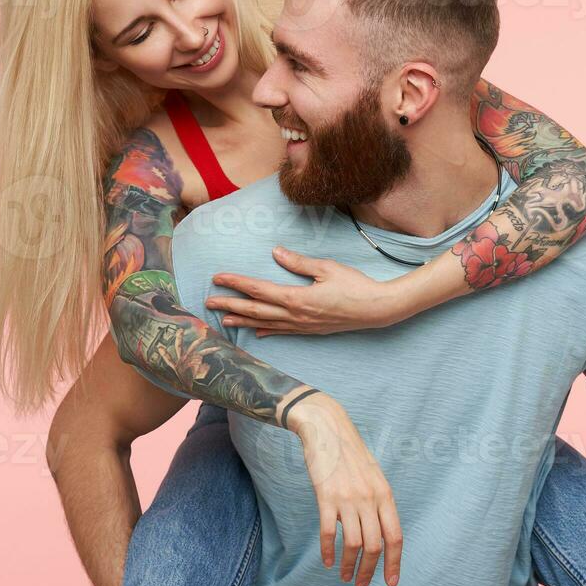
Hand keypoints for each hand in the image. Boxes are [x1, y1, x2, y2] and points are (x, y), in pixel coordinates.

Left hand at [207, 247, 405, 335]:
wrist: (377, 309)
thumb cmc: (355, 285)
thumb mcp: (327, 268)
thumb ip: (298, 262)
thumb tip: (275, 252)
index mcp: (296, 298)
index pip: (258, 290)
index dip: (236, 283)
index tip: (217, 278)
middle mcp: (295, 316)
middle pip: (256, 310)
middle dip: (231, 304)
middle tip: (208, 301)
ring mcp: (303, 326)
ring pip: (266, 323)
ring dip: (243, 320)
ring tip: (224, 319)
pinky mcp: (311, 330)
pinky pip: (283, 332)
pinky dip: (267, 331)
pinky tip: (257, 332)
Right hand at [283, 390, 403, 585]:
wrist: (328, 429)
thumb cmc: (351, 454)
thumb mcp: (374, 476)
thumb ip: (378, 502)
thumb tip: (379, 532)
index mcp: (385, 495)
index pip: (395, 536)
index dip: (394, 563)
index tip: (391, 582)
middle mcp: (369, 499)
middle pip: (374, 545)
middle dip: (369, 570)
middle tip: (362, 585)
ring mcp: (348, 498)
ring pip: (353, 544)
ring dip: (350, 566)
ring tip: (345, 576)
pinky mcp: (326, 497)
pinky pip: (328, 532)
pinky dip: (328, 550)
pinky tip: (328, 561)